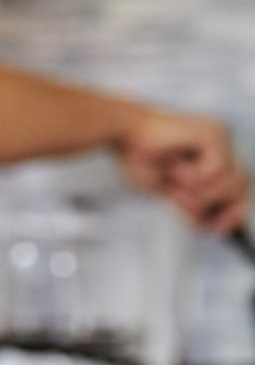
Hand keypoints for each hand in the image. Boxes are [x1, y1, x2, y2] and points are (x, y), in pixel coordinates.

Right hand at [115, 108, 249, 233]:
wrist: (122, 133)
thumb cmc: (135, 155)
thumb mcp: (166, 189)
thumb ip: (189, 203)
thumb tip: (207, 223)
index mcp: (211, 154)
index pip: (238, 186)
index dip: (234, 210)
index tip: (219, 230)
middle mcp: (220, 144)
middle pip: (243, 184)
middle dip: (218, 203)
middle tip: (194, 208)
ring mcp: (220, 137)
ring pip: (231, 180)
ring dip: (198, 189)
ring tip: (174, 178)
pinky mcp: (213, 135)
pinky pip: (215, 170)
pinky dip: (192, 176)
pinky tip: (174, 164)